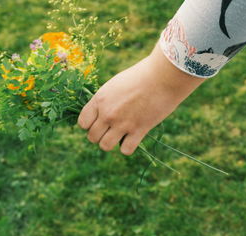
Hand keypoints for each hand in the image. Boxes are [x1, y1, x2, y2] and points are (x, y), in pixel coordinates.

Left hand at [77, 42, 204, 154]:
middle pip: (92, 137)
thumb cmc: (141, 76)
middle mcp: (107, 113)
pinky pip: (125, 150)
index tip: (100, 121)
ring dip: (111, 143)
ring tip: (120, 135)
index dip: (90, 125)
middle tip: (111, 129)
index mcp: (100, 100)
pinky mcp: (139, 131)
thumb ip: (106, 100)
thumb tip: (102, 114)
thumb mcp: (116, 84)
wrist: (163, 77)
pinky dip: (128, 147)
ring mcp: (122, 124)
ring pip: (105, 146)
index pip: (82, 123)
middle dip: (100, 135)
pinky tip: (133, 137)